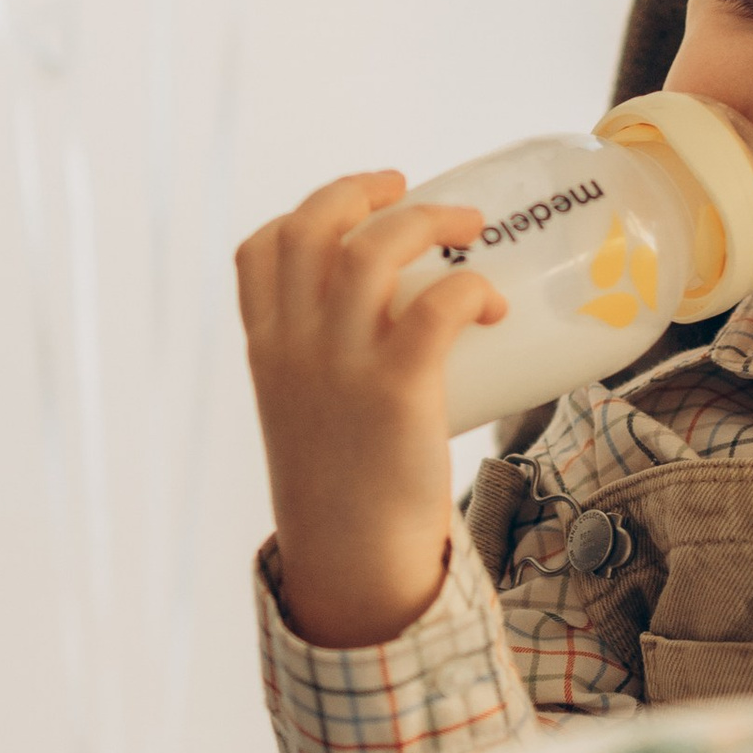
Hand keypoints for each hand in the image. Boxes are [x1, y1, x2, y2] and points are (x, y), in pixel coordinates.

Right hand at [238, 172, 503, 647]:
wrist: (352, 562)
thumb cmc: (344, 491)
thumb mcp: (305, 417)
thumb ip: (328, 370)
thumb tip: (403, 330)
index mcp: (266, 351)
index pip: (258, 252)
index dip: (305, 211)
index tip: (351, 206)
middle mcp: (294, 346)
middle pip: (314, 227)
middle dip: (361, 189)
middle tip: (409, 190)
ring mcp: (341, 365)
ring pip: (376, 248)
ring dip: (429, 220)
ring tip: (471, 229)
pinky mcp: (396, 390)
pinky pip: (439, 305)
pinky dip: (473, 288)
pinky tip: (493, 305)